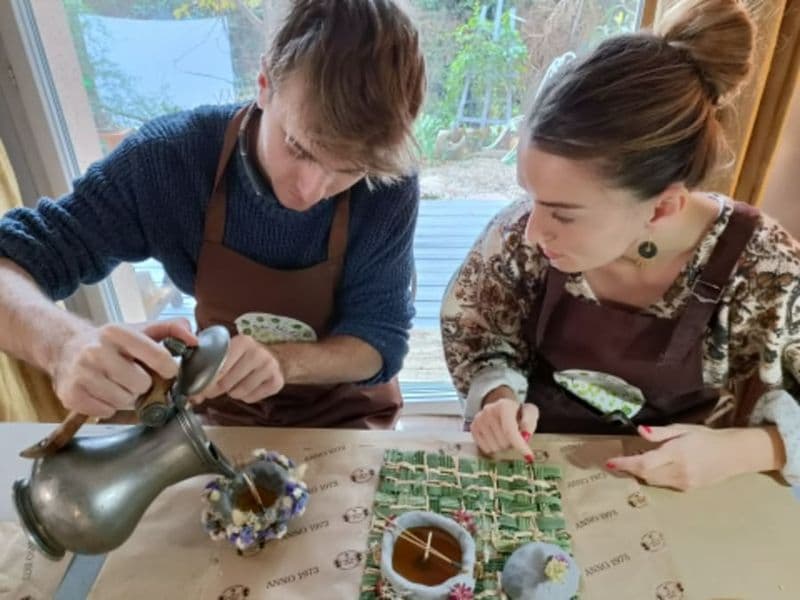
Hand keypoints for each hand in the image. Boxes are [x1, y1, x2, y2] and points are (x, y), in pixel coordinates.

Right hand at [51, 318, 196, 417]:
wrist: (66, 348)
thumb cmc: (111, 343)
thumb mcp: (140, 330)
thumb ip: (172, 329)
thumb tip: (194, 341)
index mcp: (117, 332)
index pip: (159, 357)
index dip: (169, 369)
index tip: (167, 372)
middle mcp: (96, 351)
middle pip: (141, 384)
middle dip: (143, 385)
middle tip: (135, 378)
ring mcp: (81, 374)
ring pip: (124, 400)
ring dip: (127, 397)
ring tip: (119, 385)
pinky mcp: (71, 395)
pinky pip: (106, 412)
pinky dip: (109, 407)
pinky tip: (103, 393)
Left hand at [191, 334, 283, 403]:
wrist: (275, 357)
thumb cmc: (244, 356)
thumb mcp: (229, 350)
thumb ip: (208, 364)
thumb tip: (192, 394)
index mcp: (243, 342)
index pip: (218, 366)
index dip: (206, 381)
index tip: (200, 388)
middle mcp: (258, 353)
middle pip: (227, 383)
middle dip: (217, 389)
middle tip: (214, 390)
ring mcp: (269, 367)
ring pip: (239, 392)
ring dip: (233, 392)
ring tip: (236, 384)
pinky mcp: (276, 381)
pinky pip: (252, 398)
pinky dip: (246, 397)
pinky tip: (249, 387)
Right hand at [471, 396, 538, 460]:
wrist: (502, 406)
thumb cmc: (518, 412)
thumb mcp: (530, 412)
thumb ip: (530, 423)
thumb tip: (525, 436)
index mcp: (504, 405)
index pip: (510, 431)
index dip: (520, 445)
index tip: (529, 457)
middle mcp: (488, 411)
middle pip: (503, 442)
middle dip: (513, 444)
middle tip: (515, 436)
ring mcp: (479, 419)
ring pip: (494, 448)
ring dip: (503, 446)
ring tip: (505, 436)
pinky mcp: (473, 427)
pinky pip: (485, 449)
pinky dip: (493, 447)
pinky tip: (496, 438)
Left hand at [607, 424, 743, 490]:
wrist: (734, 454)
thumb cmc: (706, 437)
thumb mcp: (683, 429)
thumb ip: (660, 433)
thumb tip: (640, 430)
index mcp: (676, 453)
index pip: (643, 463)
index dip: (624, 464)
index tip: (608, 463)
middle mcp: (679, 471)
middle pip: (645, 474)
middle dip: (630, 468)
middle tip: (619, 460)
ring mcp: (684, 482)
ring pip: (652, 481)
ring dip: (640, 473)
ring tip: (634, 462)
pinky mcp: (688, 489)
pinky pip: (663, 484)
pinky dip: (653, 477)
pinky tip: (653, 468)